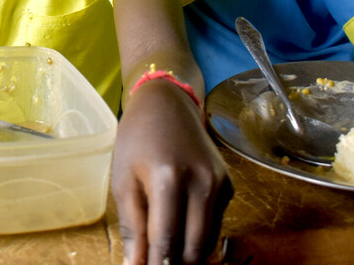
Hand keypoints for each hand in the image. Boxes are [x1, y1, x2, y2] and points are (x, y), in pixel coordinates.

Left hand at [111, 81, 230, 264]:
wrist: (168, 104)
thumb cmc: (138, 139)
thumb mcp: (124, 180)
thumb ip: (133, 227)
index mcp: (169, 178)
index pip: (167, 242)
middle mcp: (202, 183)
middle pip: (194, 248)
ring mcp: (220, 184)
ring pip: (207, 241)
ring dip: (187, 254)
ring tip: (165, 253)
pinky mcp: (229, 186)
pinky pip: (214, 224)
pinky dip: (197, 235)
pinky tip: (179, 230)